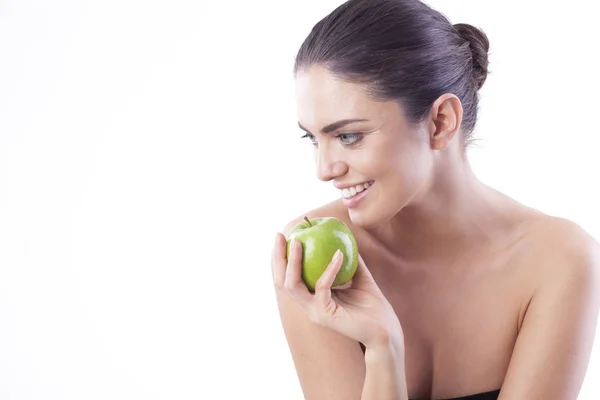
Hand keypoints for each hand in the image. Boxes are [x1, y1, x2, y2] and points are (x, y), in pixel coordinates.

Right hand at [271, 233, 402, 348]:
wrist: (385, 330)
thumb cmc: (372, 305)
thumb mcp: (359, 276)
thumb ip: (350, 259)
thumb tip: (343, 235)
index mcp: (312, 297)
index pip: (287, 277)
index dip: (281, 258)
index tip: (283, 236)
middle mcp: (308, 306)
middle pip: (281, 281)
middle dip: (278, 257)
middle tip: (281, 236)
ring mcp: (314, 311)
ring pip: (292, 286)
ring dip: (293, 262)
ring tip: (297, 242)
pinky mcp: (325, 314)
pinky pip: (322, 287)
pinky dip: (329, 268)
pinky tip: (338, 253)